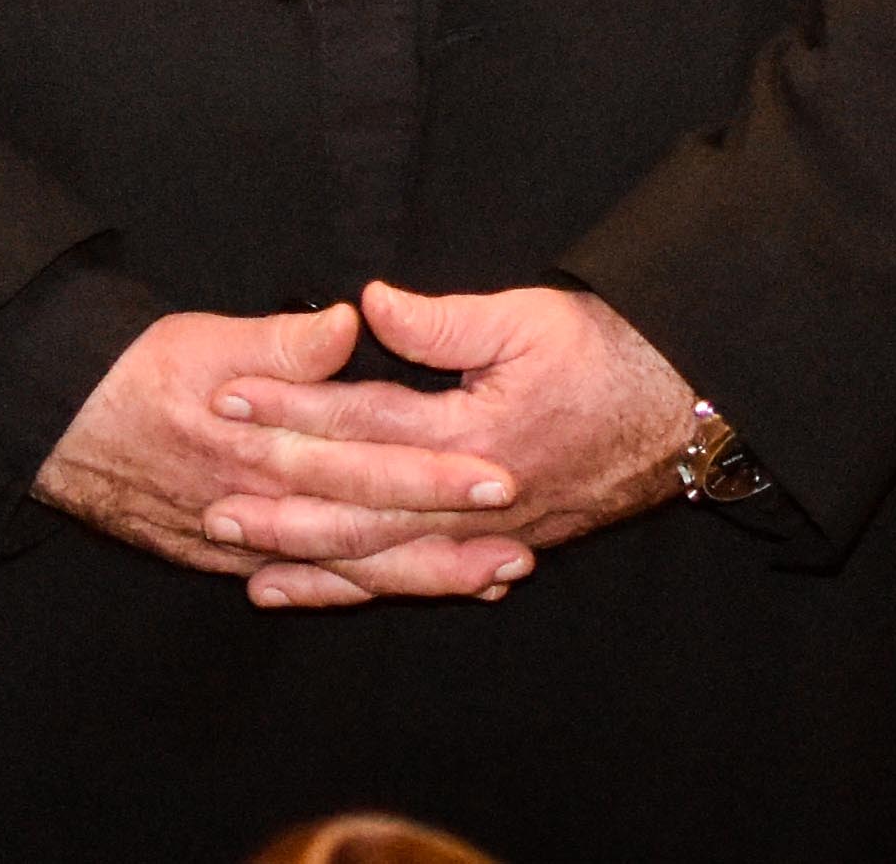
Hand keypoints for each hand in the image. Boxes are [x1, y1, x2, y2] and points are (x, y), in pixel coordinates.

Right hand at [31, 303, 527, 604]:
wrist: (59, 428)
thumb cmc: (134, 374)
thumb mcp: (203, 338)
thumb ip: (279, 340)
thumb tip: (348, 321)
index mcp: (262, 446)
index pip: (368, 463)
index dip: (436, 473)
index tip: (499, 473)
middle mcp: (260, 506)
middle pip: (371, 532)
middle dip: (447, 543)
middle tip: (520, 547)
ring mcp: (245, 543)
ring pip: (347, 572)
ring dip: (418, 578)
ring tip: (488, 581)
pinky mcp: (229, 558)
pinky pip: (307, 584)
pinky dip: (358, 591)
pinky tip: (399, 589)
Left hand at [207, 282, 704, 608]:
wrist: (681, 413)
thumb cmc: (607, 355)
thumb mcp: (530, 318)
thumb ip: (444, 322)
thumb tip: (367, 304)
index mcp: (476, 434)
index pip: (364, 423)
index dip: (293, 410)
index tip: (230, 398)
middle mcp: (477, 498)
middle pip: (361, 506)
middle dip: (282, 503)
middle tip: (213, 498)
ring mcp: (487, 535)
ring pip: (384, 558)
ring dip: (312, 561)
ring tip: (245, 562)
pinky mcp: (495, 549)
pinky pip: (417, 578)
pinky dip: (363, 587)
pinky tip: (314, 590)